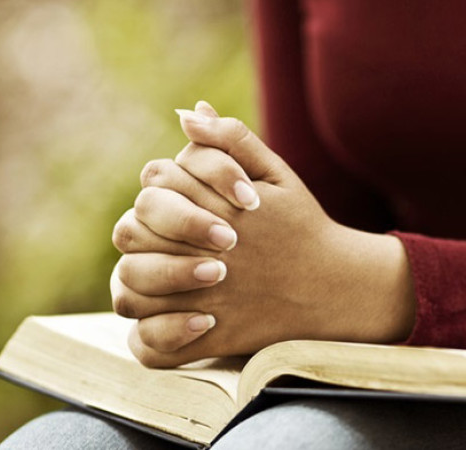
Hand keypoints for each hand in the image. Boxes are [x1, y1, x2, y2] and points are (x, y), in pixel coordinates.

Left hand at [110, 102, 415, 366]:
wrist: (335, 287)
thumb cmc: (301, 227)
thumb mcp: (278, 175)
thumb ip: (233, 140)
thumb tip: (188, 112)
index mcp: (219, 209)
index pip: (155, 182)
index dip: (162, 185)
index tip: (185, 196)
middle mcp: (207, 253)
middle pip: (132, 231)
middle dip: (142, 227)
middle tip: (166, 235)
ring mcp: (207, 300)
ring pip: (130, 289)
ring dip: (136, 277)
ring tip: (159, 273)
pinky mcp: (212, 338)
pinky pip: (154, 346)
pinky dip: (150, 334)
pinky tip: (169, 315)